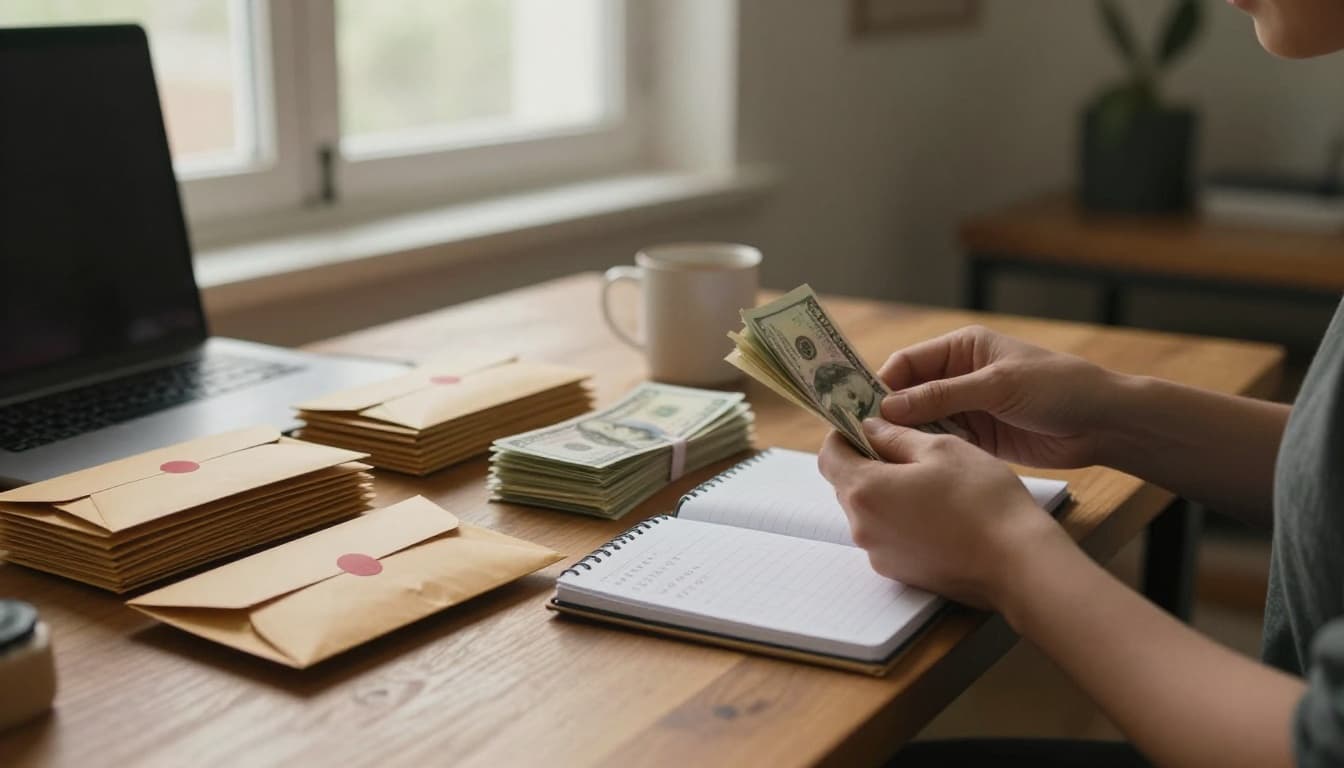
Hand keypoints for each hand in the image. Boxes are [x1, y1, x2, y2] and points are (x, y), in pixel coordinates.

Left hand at [818, 418, 1071, 609]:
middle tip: (902, 445)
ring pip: (868, 511)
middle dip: (866, 461)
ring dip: (885, 491)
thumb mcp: (942, 449)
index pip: (829, 456)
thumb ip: (897, 435)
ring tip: (926, 478)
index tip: (865, 423)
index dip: (843, 434)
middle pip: (847, 485)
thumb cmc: (982, 499)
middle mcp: (862, 527)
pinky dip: (900, 518)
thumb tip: (871, 427)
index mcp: (865, 491)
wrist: (1017, 563)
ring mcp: (879, 554)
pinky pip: (887, 535)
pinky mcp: (899, 572)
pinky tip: (936, 510)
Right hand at [878, 325, 1121, 468]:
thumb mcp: (996, 386)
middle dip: (888, 415)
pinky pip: (942, 442)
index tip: (859, 411)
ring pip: (921, 422)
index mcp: (962, 348)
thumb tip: (888, 407)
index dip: (881, 385)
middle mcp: (959, 376)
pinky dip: (929, 452)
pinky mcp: (978, 436)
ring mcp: (967, 407)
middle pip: (908, 394)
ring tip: (886, 457)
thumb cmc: (1057, 388)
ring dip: (907, 437)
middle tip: (866, 439)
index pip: (907, 362)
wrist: (1104, 423)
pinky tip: (917, 466)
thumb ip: (942, 396)